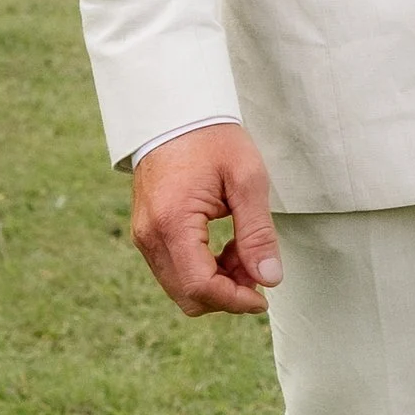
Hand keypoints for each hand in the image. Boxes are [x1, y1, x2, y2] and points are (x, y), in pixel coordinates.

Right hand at [131, 123, 280, 315]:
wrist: (176, 113)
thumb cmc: (212, 139)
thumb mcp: (247, 180)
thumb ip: (258, 233)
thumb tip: (269, 278)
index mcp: (172, 222)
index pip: (200, 286)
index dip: (235, 300)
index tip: (264, 295)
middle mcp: (150, 236)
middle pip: (188, 295)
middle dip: (228, 293)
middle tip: (257, 267)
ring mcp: (144, 236)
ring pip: (181, 287)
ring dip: (217, 282)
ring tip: (244, 251)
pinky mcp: (148, 233)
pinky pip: (174, 270)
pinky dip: (203, 270)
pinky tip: (226, 248)